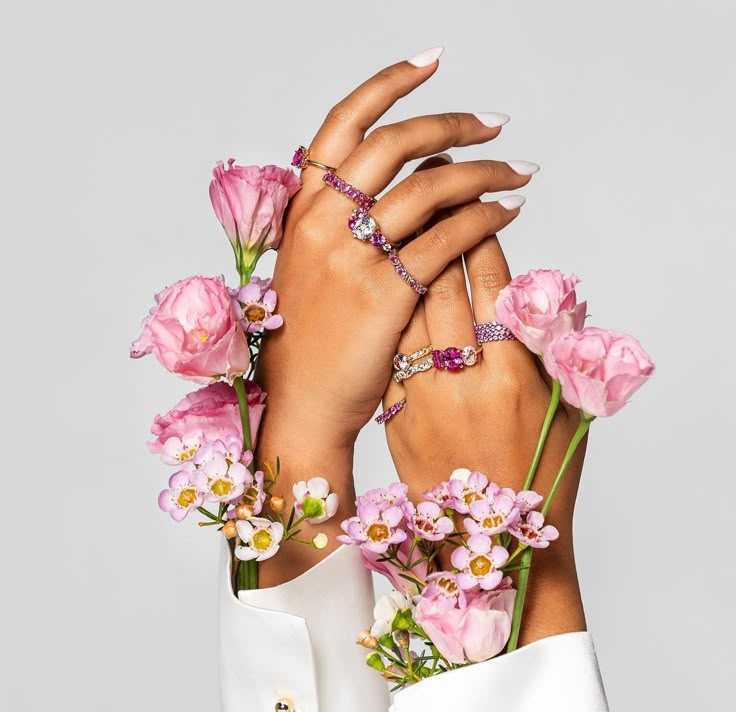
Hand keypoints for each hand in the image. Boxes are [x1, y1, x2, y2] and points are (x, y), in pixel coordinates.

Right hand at [256, 51, 534, 581]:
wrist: (303, 405)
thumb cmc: (310, 344)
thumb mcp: (308, 273)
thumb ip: (336, 227)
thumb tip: (386, 190)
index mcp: (301, 213)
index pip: (342, 125)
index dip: (388, 84)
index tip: (432, 62)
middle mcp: (321, 224)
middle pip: (394, 144)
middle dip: (453, 123)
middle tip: (495, 123)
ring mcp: (350, 258)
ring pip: (429, 187)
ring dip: (484, 169)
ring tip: (519, 168)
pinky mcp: (383, 294)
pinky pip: (446, 239)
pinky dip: (484, 218)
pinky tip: (509, 212)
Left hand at [382, 229, 586, 644]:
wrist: (496, 549)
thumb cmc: (541, 476)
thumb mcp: (568, 412)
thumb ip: (556, 350)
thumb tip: (550, 294)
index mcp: (513, 375)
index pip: (491, 282)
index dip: (480, 232)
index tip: (475, 197)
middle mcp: (462, 382)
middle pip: (441, 284)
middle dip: (436, 227)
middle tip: (431, 188)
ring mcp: (421, 401)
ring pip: (405, 313)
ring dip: (403, 262)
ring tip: (401, 222)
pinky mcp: (396, 419)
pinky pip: (389, 353)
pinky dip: (389, 314)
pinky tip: (386, 284)